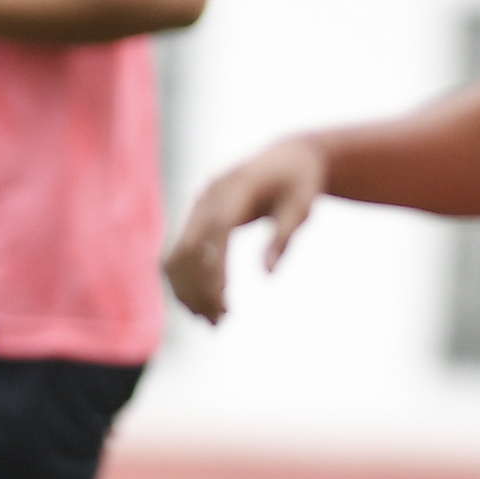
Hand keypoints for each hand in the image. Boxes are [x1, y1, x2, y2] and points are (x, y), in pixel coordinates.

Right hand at [163, 138, 331, 322]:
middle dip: (199, 288)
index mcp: (235, 187)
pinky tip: (203, 307)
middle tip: (220, 322)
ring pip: (177, 256)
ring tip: (214, 322)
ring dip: (188, 291)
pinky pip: (180, 255)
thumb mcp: (302, 206)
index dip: (214, 267)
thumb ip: (284, 236)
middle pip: (189, 248)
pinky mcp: (195, 218)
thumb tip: (268, 274)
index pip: (216, 230)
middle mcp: (208, 196)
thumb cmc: (299, 182)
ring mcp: (197, 206)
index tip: (223, 300)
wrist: (286, 156)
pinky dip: (186, 282)